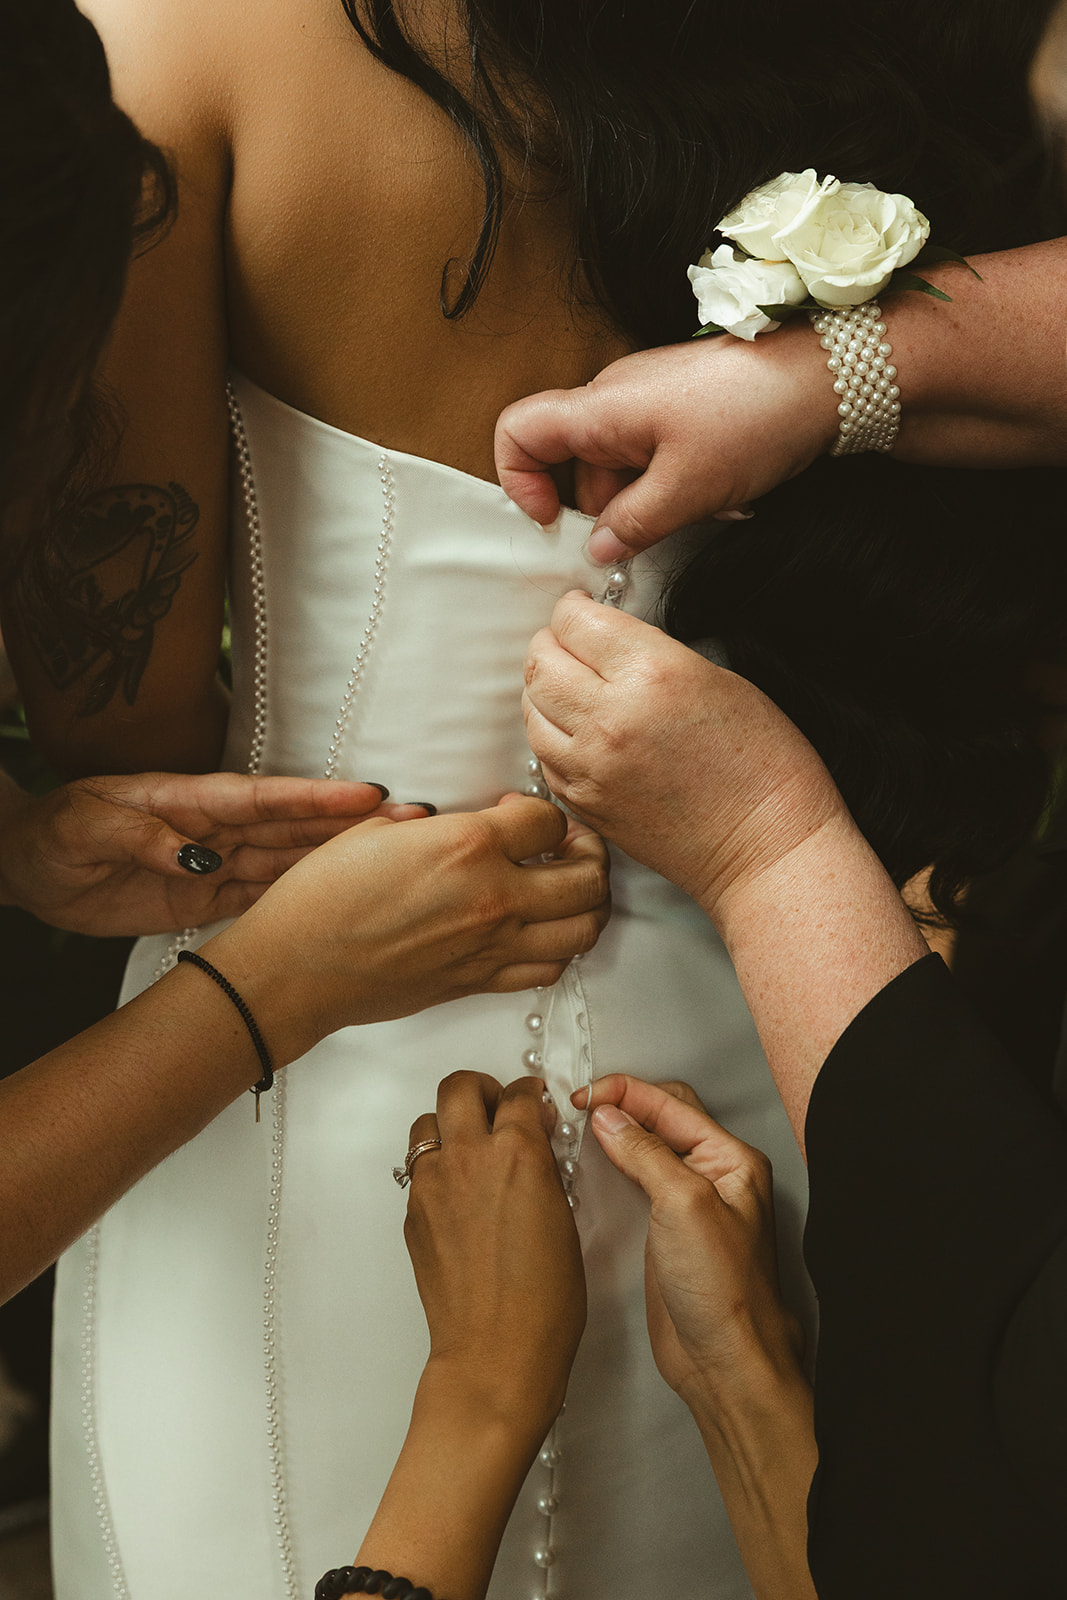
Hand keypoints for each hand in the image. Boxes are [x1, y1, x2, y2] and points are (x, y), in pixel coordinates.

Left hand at [0, 771, 424, 934]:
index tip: (366, 794)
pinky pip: (262, 897)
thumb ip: (143, 836)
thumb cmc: (53, 831)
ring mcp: (213, 861)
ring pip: (288, 861)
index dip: (315, 797)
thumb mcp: (87, 823)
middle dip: (350, 823)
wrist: (27, 868)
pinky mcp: (204, 897)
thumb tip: (194, 856)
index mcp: (188, 798)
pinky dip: (302, 897)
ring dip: (339, 859)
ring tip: (394, 858)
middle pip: (292, 826)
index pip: (262, 798)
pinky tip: (342, 900)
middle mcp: (212, 828)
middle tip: (409, 821)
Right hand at [203, 795, 610, 1061]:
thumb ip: (433, 823)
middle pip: (587, 877)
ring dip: (588, 904)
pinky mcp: (480, 983)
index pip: (550, 819)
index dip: (542, 812)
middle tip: (570, 846)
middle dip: (589, 854)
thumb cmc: (321, 897)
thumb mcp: (374, 829)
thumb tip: (458, 821)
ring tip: (568, 889)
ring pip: (584, 929)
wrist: (295, 968)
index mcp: (468, 846)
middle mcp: (493, 897)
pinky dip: (561, 947)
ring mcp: (492, 946)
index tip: (520, 813)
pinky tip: (541, 931)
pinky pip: (550, 969)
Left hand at [403, 1072, 585, 1438]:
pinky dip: (438, 1169)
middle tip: (497, 1109)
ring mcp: (432, 1185)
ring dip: (450, 1126)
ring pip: (427, 1124)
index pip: (519, 1095)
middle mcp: (468, 1158)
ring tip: (472, 1150)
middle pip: (458, 1087)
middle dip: (480, 1089)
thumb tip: (536, 1145)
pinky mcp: (412, 1214)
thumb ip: (544, 1170)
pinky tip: (461, 1196)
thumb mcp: (564, 1220)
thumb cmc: (543, 1301)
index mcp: (517, 1154)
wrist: (495, 1352)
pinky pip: (419, 1170)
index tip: (534, 1101)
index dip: (530, 1094)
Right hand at [495, 326, 835, 562]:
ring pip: (619, 465)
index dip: (519, 481)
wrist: (829, 374)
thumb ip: (631, 526)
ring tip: (701, 511)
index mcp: (601, 407)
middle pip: (573, 462)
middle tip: (643, 540)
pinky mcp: (682, 406)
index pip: (519, 431)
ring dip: (646, 502)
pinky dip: (674, 484)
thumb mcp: (687, 489)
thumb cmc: (756, 415)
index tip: (552, 523)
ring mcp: (649, 399)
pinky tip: (717, 495)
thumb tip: (597, 550)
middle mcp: (615, 397)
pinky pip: (654, 455)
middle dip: (603, 510)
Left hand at [523, 591, 842, 917]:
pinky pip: (543, 754)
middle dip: (550, 642)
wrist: (766, 848)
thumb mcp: (720, 680)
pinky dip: (550, 733)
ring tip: (569, 684)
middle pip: (542, 663)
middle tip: (568, 641)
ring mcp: (590, 766)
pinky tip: (576, 729)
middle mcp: (610, 718)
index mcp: (652, 673)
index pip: (577, 622)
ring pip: (532, 709)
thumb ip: (654, 654)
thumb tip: (608, 643)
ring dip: (544, 689)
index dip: (575, 608)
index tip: (581, 609)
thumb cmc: (765, 765)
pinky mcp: (583, 803)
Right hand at [577, 1075, 804, 1406]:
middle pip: (660, 1118)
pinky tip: (593, 1163)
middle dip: (619, 1105)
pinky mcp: (666, 1229)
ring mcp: (689, 1202)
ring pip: (646, 1148)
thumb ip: (645, 1154)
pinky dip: (612, 1164)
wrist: (724, 1362)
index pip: (671, 1103)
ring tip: (578, 1125)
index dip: (625, 1092)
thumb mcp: (684, 1205)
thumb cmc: (727, 1294)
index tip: (585, 1094)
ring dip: (614, 1132)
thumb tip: (610, 1117)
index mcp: (731, 1159)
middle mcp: (713, 1175)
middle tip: (578, 1105)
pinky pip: (637, 1180)